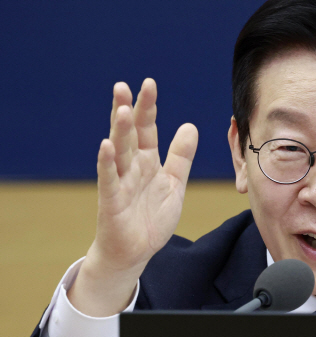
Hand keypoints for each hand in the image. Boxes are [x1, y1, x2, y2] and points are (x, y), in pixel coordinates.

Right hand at [69, 79, 197, 315]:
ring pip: (119, 152)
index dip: (148, 108)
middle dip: (127, 110)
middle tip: (124, 86)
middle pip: (129, 135)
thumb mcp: (173, 184)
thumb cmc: (151, 218)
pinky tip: (105, 145)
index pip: (147, 129)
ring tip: (121, 109)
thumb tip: (190, 125)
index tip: (149, 84)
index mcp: (147, 162)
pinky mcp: (112, 201)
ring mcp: (120, 183)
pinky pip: (108, 180)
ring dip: (119, 131)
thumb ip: (181, 157)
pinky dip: (107, 163)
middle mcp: (132, 167)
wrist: (136, 251)